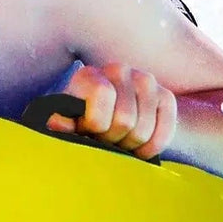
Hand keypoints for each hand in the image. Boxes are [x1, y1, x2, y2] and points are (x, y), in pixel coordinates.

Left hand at [51, 62, 177, 159]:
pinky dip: (152, 147)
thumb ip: (61, 123)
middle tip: (104, 141)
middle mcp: (119, 70)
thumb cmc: (81, 122)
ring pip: (143, 129)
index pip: (103, 95)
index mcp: (89, 75)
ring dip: (130, 145)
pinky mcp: (166, 96)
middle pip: (124, 120)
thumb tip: (56, 121)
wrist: (104, 119)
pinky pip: (165, 129)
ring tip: (118, 142)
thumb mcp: (65, 123)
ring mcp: (146, 81)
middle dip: (113, 140)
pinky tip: (139, 151)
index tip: (86, 130)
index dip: (94, 124)